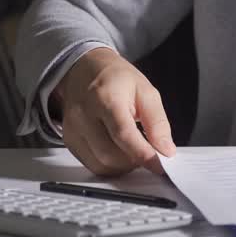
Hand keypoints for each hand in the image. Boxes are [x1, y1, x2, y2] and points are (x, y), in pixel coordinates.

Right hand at [52, 47, 175, 176]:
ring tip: (134, 151)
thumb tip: (166, 149)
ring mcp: (73, 129)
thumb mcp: (146, 91)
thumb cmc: (116, 79)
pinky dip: (110, 165)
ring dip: (123, 166)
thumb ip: (158, 122)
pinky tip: (119, 152)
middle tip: (149, 153)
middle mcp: (84, 115)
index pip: (123, 134)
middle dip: (134, 161)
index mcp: (106, 98)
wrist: (84, 70)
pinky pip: (92, 164)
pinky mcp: (69, 140)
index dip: (143, 154)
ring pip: (100, 164)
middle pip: (110, 154)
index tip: (159, 166)